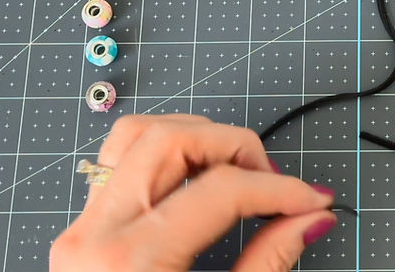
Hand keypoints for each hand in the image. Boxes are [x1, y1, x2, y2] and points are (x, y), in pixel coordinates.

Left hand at [50, 114, 336, 271]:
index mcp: (132, 260)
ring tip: (236, 173)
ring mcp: (80, 228)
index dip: (280, 189)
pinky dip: (164, 152)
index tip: (313, 202)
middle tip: (273, 185)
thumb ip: (268, 263)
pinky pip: (119, 161)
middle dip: (236, 147)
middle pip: (173, 140)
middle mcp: (95, 232)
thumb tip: (312, 219)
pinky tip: (197, 179)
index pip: (222, 188)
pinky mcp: (81, 231)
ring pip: (137, 135)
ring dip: (197, 138)